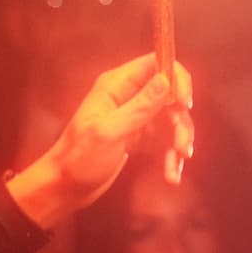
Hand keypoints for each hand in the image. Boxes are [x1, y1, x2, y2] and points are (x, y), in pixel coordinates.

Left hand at [5, 54, 193, 230]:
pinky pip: (164, 140)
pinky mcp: (139, 137)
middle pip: (170, 95)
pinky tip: (171, 175)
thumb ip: (139, 106)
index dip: (176, 79)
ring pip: (171, 120)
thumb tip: (166, 80)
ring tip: (176, 164)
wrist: (65, 188)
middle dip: (180, 121)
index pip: (156, 64)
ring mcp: (135, 117)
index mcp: (117, 85)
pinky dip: (170, 156)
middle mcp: (128, 96)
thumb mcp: (109, 132)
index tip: (185, 105)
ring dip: (178, 141)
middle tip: (182, 147)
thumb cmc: (79, 158)